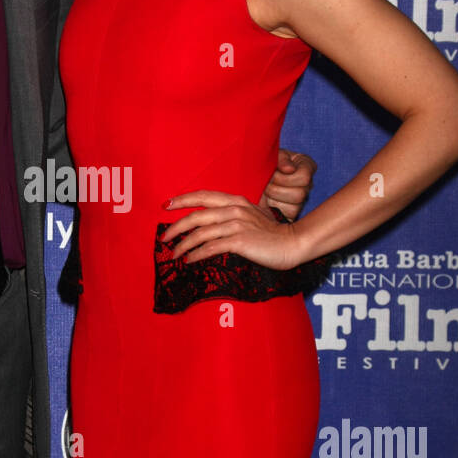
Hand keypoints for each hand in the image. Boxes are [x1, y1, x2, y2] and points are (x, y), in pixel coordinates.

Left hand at [162, 190, 303, 269]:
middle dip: (176, 228)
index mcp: (235, 200)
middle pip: (196, 216)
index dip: (182, 199)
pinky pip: (211, 247)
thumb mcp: (251, 216)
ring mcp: (236, 225)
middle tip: (164, 238)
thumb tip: (211, 224)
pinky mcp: (239, 241)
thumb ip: (233, 215)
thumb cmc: (272, 233)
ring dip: (183, 245)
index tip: (166, 205)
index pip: (202, 196)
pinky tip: (189, 260)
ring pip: (200, 233)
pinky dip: (196, 255)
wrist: (293, 243)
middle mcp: (234, 209)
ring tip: (174, 254)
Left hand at [258, 148, 316, 220]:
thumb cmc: (266, 162)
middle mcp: (308, 184)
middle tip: (266, 184)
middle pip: (300, 194)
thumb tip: (289, 169)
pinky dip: (274, 209)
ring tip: (264, 192)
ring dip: (274, 199)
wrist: (254, 174)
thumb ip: (281, 158)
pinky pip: (288, 216)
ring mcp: (302, 199)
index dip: (285, 177)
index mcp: (306, 166)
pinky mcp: (293, 213)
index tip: (274, 172)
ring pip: (294, 207)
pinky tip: (266, 202)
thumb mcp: (272, 155)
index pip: (304, 177)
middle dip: (277, 189)